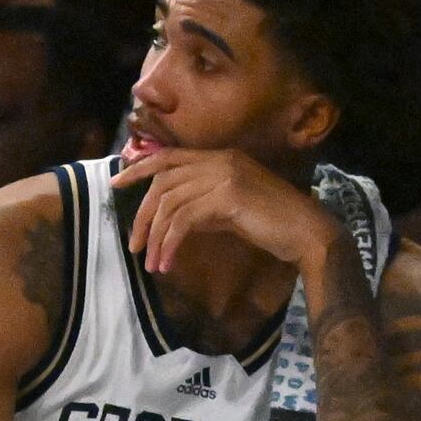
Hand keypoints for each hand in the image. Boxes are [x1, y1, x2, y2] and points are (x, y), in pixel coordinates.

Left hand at [114, 147, 341, 278]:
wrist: (304, 230)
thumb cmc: (268, 223)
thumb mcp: (226, 210)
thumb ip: (199, 206)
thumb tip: (169, 219)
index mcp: (220, 157)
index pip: (169, 157)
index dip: (139, 168)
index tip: (116, 184)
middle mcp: (220, 160)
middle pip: (163, 182)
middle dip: (142, 215)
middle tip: (133, 245)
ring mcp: (224, 175)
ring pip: (170, 203)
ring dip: (155, 237)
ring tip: (150, 263)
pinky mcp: (227, 197)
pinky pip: (183, 221)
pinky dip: (170, 244)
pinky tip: (167, 263)